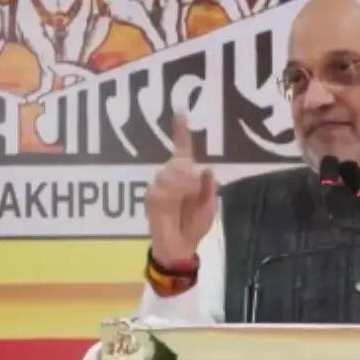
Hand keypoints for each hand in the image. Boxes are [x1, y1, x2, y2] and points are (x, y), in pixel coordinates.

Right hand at [145, 114, 216, 264]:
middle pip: (176, 161)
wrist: (180, 247)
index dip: (180, 132)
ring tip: (184, 200)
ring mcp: (159, 187)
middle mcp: (172, 177)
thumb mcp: (209, 207)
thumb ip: (209, 189)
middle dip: (186, 172)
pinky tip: (173, 206)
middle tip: (193, 188)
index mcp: (187, 176)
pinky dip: (168, 196)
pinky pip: (158, 190)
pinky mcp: (150, 199)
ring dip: (179, 185)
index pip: (183, 150)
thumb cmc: (195, 225)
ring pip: (166, 173)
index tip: (180, 112)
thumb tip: (207, 169)